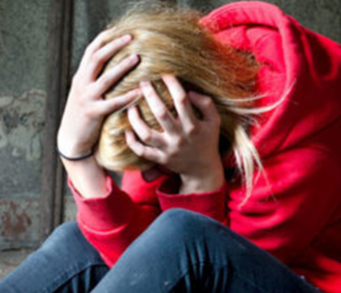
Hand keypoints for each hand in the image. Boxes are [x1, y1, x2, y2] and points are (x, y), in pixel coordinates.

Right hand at [57, 30, 141, 158]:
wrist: (71, 139)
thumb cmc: (82, 115)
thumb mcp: (83, 92)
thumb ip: (93, 78)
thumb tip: (110, 64)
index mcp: (80, 77)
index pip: (91, 51)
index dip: (104, 39)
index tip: (119, 30)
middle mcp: (82, 84)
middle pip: (97, 58)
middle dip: (114, 45)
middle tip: (130, 37)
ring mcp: (86, 98)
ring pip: (106, 78)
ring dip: (122, 66)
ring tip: (137, 57)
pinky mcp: (93, 113)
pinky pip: (113, 103)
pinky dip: (127, 96)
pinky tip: (139, 92)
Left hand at [125, 74, 223, 192]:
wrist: (203, 170)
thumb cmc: (208, 140)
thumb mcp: (214, 121)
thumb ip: (206, 104)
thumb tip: (189, 92)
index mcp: (193, 125)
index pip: (181, 100)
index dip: (172, 84)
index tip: (164, 74)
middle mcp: (179, 137)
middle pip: (161, 113)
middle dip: (150, 95)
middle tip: (142, 82)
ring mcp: (168, 149)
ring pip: (146, 134)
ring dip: (135, 119)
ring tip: (130, 106)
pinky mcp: (160, 159)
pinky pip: (142, 151)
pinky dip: (132, 142)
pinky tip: (126, 131)